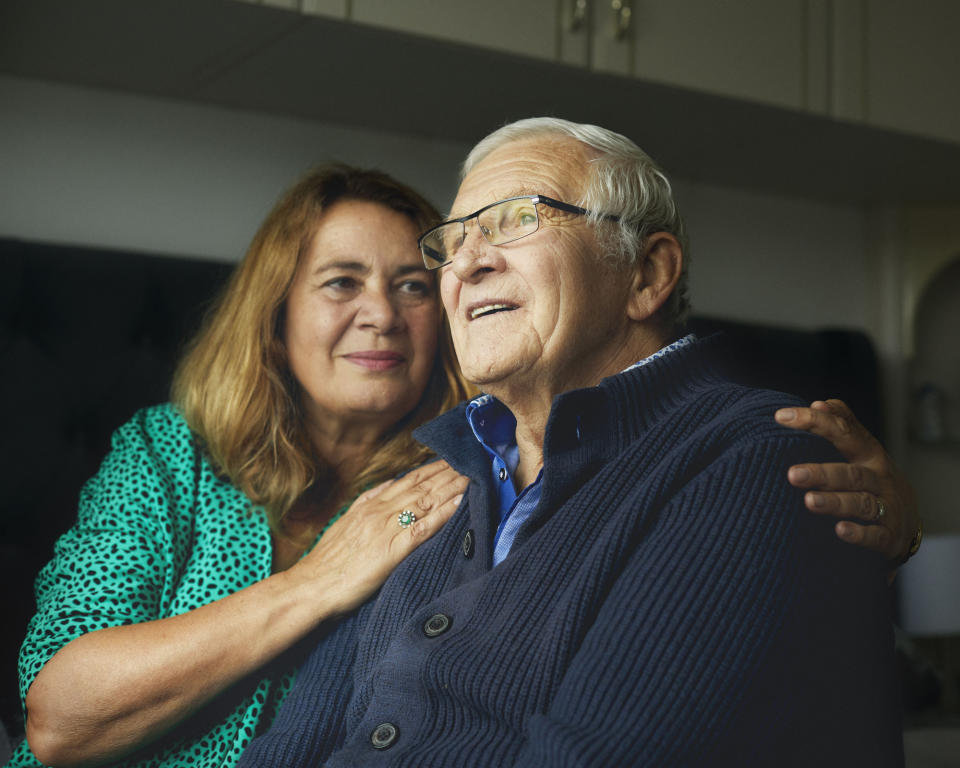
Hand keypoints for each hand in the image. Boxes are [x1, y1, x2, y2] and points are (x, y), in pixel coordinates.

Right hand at [295, 460, 467, 613]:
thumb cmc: (328, 561)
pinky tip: (461, 503)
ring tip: (475, 473)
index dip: (433, 467)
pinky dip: (445, 513)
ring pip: (426, 500)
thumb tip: (389, 483)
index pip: (409, 479)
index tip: (453, 457)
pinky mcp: (393, 550)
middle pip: (422, 485)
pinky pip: (424, 527)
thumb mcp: (346, 521)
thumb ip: (368, 501)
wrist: (312, 586)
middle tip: (474, 457)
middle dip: (449, 471)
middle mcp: (381, 511)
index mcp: (371, 505)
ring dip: (453, 485)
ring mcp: (387, 529)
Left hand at [775, 399, 917, 562]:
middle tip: (792, 474)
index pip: (843, 432)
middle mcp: (879, 478)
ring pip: (861, 503)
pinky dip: (859, 534)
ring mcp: (887, 507)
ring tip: (809, 501)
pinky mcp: (889, 536)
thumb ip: (843, 425)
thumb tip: (818, 403)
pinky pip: (875, 535)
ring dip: (835, 502)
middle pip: (851, 473)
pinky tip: (840, 530)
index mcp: (869, 453)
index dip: (814, 422)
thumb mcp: (863, 450)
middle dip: (822, 473)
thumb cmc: (873, 478)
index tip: (781, 416)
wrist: (907, 523)